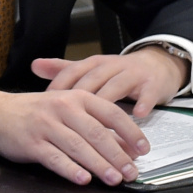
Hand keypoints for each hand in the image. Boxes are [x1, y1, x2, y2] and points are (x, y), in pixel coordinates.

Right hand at [0, 87, 148, 185]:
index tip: (143, 149)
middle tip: (132, 171)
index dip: (129, 132)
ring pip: (78, 146)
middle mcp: (63, 108)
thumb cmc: (38, 112)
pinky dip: (70, 169)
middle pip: (96, 133)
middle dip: (117, 155)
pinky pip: (55, 158)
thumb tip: (126, 146)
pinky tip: (83, 179)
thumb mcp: (68, 109)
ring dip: (99, 165)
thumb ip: (95, 123)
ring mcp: (47, 125)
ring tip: (114, 178)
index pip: (111, 113)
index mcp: (77, 97)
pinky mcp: (32, 143)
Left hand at [32, 47, 189, 117]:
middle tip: (68, 124)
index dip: (59, 88)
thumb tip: (34, 64)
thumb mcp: (91, 69)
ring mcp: (132, 73)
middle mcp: (111, 65)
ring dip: (109, 109)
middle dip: (80, 103)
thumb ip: (64, 69)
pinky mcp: (152, 83)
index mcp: (94, 63)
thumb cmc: (119, 72)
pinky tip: (138, 115)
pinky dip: (143, 103)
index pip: (72, 72)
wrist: (157, 64)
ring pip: (118, 88)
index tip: (46, 107)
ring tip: (100, 128)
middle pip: (93, 82)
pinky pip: (147, 93)